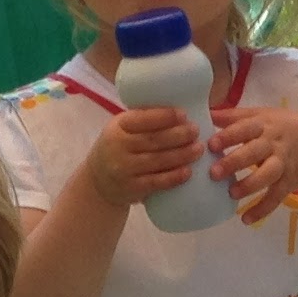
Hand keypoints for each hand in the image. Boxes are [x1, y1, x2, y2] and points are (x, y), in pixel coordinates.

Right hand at [83, 107, 203, 209]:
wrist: (98, 181)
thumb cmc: (119, 147)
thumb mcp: (122, 128)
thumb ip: (144, 119)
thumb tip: (179, 108)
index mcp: (118, 126)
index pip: (142, 119)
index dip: (165, 117)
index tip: (184, 114)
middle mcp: (118, 146)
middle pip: (153, 140)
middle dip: (179, 135)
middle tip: (196, 131)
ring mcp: (124, 168)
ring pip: (158, 161)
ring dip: (182, 155)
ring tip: (199, 149)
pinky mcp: (131, 188)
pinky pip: (156, 182)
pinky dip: (174, 177)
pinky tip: (188, 172)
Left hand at [210, 105, 297, 222]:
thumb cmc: (286, 126)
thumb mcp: (263, 115)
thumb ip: (235, 117)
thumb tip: (206, 115)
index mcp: (264, 125)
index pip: (245, 128)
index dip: (228, 136)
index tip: (210, 144)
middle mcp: (274, 144)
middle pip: (254, 152)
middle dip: (234, 162)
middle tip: (214, 172)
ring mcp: (283, 163)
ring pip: (267, 175)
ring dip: (249, 185)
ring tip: (231, 193)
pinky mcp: (290, 182)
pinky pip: (276, 197)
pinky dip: (262, 209)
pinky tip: (246, 220)